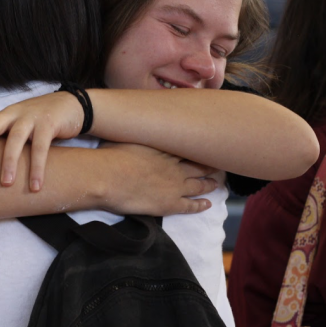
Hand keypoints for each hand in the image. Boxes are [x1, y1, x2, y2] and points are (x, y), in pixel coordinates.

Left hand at [0, 91, 83, 190]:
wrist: (70, 106)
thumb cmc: (38, 121)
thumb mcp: (17, 126)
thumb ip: (2, 140)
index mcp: (2, 116)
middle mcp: (12, 114)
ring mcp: (31, 117)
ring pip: (17, 138)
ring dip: (11, 161)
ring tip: (7, 183)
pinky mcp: (49, 123)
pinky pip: (42, 147)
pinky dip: (38, 167)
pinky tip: (35, 185)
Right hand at [98, 142, 218, 215]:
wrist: (108, 177)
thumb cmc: (111, 154)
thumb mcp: (124, 135)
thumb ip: (133, 131)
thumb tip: (130, 121)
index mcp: (164, 148)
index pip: (186, 147)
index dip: (196, 147)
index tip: (203, 145)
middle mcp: (174, 166)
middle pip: (197, 165)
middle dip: (208, 164)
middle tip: (218, 163)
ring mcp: (174, 185)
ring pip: (198, 184)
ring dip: (209, 184)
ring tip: (217, 183)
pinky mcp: (170, 204)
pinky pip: (190, 205)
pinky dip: (200, 205)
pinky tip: (207, 204)